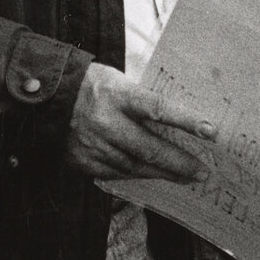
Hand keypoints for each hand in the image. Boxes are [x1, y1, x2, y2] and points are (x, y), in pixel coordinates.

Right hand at [63, 63, 215, 184]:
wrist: (48, 98)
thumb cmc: (93, 85)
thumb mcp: (119, 82)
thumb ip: (143, 101)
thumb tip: (179, 121)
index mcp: (118, 95)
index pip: (158, 108)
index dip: (186, 120)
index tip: (211, 131)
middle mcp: (106, 122)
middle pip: (150, 148)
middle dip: (180, 163)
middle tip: (202, 172)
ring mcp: (93, 145)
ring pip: (135, 167)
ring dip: (162, 173)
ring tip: (183, 176)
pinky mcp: (82, 162)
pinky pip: (116, 174)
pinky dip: (135, 175)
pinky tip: (151, 175)